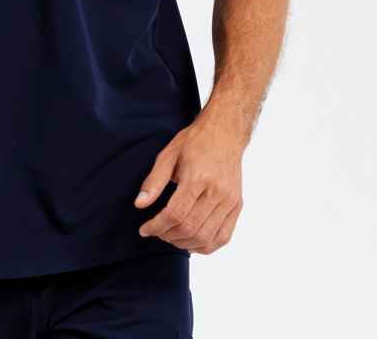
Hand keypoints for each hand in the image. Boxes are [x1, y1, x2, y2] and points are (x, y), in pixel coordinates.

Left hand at [133, 112, 244, 253]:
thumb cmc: (194, 141)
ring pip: (206, 237)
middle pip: (190, 228)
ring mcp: (230, 200)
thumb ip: (154, 181)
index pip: (175, 214)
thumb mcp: (168, 154)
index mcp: (198, 177)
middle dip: (167, 236)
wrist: (225, 131)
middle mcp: (217, 191)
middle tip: (156, 232)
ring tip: (170, 236)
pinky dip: (205, 245)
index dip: (156, 227)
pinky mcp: (237, 205)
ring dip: (184, 243)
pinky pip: (223, 237)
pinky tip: (191, 241)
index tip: (144, 229)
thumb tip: (139, 204)